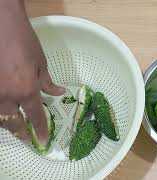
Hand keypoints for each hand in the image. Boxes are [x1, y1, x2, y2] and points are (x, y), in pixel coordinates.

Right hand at [0, 1, 64, 143]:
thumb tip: (58, 93)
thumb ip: (47, 83)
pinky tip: (4, 112)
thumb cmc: (24, 42)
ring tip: (17, 127)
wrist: (2, 26)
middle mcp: (7, 96)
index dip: (40, 130)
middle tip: (29, 140)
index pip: (35, 117)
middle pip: (13, 123)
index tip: (43, 141)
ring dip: (8, 125)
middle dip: (22, 134)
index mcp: (26, 90)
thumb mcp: (41, 64)